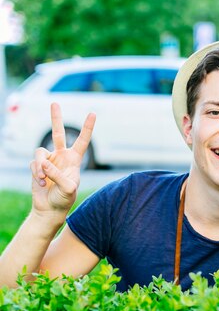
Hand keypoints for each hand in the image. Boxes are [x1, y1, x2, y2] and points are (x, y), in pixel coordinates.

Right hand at [29, 103, 95, 217]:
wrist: (50, 208)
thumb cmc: (64, 198)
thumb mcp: (68, 188)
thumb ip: (58, 175)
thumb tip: (45, 163)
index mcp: (74, 159)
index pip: (82, 140)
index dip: (87, 127)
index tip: (92, 113)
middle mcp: (61, 156)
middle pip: (57, 133)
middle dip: (55, 118)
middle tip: (54, 102)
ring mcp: (48, 160)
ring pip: (40, 153)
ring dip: (40, 167)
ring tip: (43, 179)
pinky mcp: (36, 166)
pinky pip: (33, 163)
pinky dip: (36, 172)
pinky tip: (41, 182)